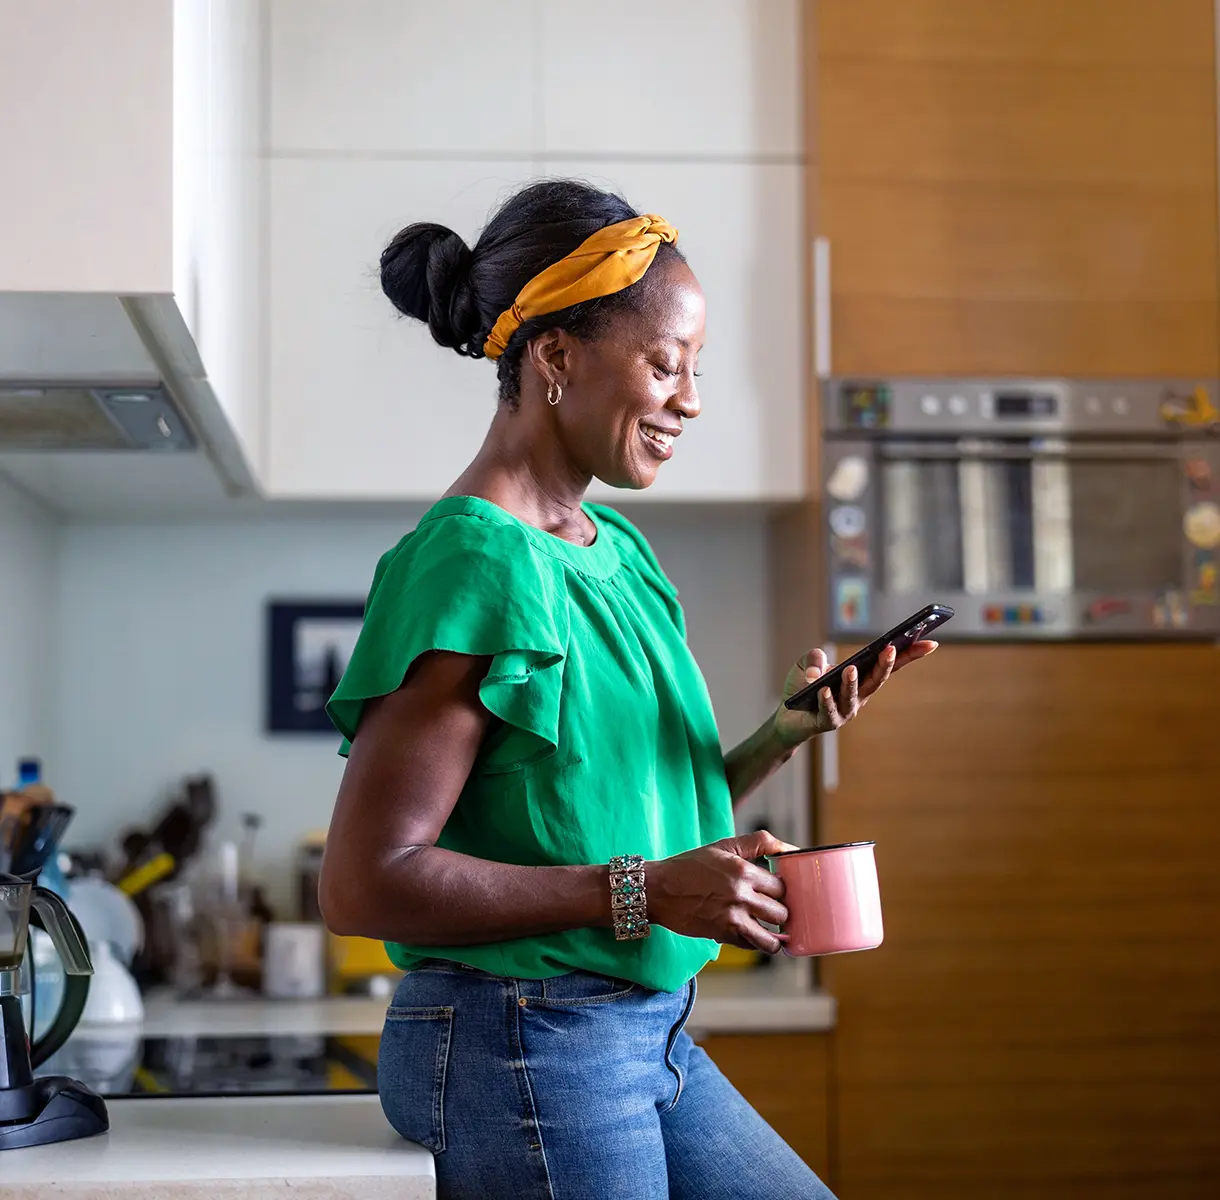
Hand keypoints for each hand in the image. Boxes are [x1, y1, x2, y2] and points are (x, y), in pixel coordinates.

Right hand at [646, 829, 796, 953]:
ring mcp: (732, 918)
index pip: (782, 886)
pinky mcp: (722, 935)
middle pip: (781, 912)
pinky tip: (751, 934)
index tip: (777, 892)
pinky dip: (754, 943)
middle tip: (773, 909)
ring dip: (774, 936)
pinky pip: (751, 946)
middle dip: (780, 912)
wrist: (658, 889)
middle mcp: (741, 895)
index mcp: (743, 870)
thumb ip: (758, 843)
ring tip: (770, 929)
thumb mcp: (723, 846)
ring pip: (771, 939)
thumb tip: (790, 849)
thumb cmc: (689, 866)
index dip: (781, 890)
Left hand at [772, 640, 938, 747]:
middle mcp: (859, 696)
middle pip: (877, 679)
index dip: (910, 654)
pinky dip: (826, 700)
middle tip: (892, 648)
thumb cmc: (803, 688)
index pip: (889, 665)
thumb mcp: (807, 664)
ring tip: (850, 669)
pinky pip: (828, 711)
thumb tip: (819, 668)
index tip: (930, 643)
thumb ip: (815, 657)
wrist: (788, 717)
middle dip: (886, 664)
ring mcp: (845, 710)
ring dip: (852, 682)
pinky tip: (822, 690)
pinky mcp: (827, 721)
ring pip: (852, 695)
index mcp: (862, 677)